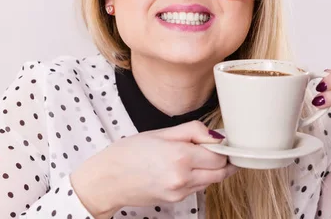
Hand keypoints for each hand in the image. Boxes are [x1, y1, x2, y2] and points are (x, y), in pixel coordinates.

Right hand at [71, 121, 237, 218]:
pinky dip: (198, 177)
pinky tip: (183, 167)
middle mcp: (184, 177)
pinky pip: (197, 188)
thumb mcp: (161, 132)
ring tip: (194, 156)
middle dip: (222, 160)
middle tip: (213, 148)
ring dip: (211, 169)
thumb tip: (217, 135)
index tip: (219, 140)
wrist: (107, 180)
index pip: (220, 155)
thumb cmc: (130, 152)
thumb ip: (193, 131)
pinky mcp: (176, 200)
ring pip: (211, 181)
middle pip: (221, 172)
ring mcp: (180, 192)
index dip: (223, 147)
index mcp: (181, 156)